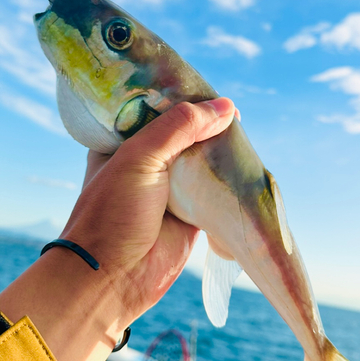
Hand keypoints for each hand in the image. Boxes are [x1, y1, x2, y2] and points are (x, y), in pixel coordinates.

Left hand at [60, 98, 235, 327]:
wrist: (115, 278)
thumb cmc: (114, 214)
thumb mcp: (139, 158)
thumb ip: (179, 128)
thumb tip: (226, 107)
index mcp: (121, 145)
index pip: (153, 110)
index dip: (178, 97)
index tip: (205, 83)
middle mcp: (145, 165)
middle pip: (182, 135)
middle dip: (204, 124)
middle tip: (232, 108)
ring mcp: (168, 189)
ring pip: (200, 162)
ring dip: (218, 151)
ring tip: (243, 130)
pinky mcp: (190, 213)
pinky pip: (213, 189)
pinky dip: (227, 179)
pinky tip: (245, 162)